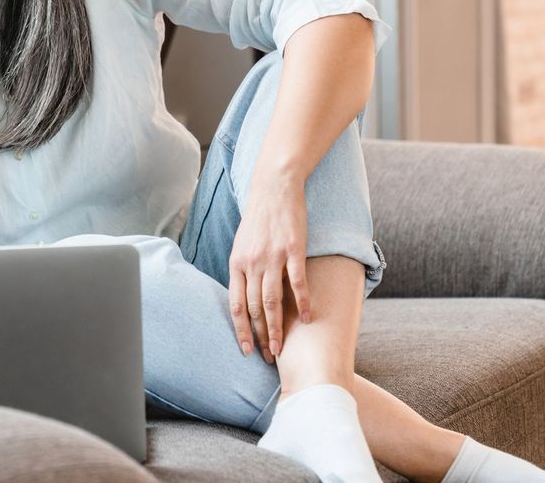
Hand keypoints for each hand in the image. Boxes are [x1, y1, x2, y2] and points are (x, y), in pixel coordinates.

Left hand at [227, 172, 311, 363]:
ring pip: (272, 301)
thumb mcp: (241, 244)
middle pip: (254, 308)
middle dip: (260, 336)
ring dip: (276, 328)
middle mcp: (252, 263)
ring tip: (281, 348)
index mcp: (237, 263)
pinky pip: (297, 283)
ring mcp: (273, 257)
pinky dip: (303, 303)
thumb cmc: (258, 218)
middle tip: (267, 357)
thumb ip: (242, 270)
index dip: (241, 330)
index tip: (246, 350)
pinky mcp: (294, 250)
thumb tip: (243, 297)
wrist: (274, 188)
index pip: (236, 305)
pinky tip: (308, 318)